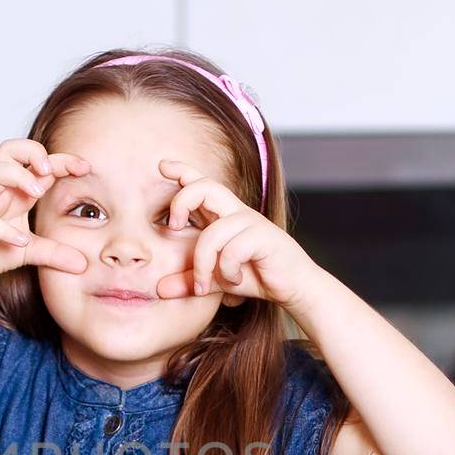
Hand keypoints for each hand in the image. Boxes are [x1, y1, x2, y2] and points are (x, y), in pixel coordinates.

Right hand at [0, 138, 90, 289]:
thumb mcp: (30, 251)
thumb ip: (55, 253)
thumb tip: (83, 265)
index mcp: (17, 191)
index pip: (39, 164)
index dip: (62, 160)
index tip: (85, 168)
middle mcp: (0, 190)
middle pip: (10, 150)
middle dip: (33, 152)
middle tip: (49, 170)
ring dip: (19, 177)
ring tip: (37, 192)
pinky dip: (3, 228)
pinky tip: (21, 240)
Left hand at [154, 160, 319, 310]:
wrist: (295, 287)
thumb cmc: (257, 276)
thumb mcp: (216, 280)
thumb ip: (189, 281)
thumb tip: (159, 290)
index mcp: (224, 216)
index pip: (203, 185)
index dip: (184, 171)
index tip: (163, 165)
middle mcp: (236, 213)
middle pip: (205, 187)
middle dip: (182, 201)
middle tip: (173, 225)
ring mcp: (251, 223)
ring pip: (213, 234)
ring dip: (203, 264)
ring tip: (204, 286)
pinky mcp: (263, 237)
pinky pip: (232, 250)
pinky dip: (228, 270)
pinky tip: (235, 280)